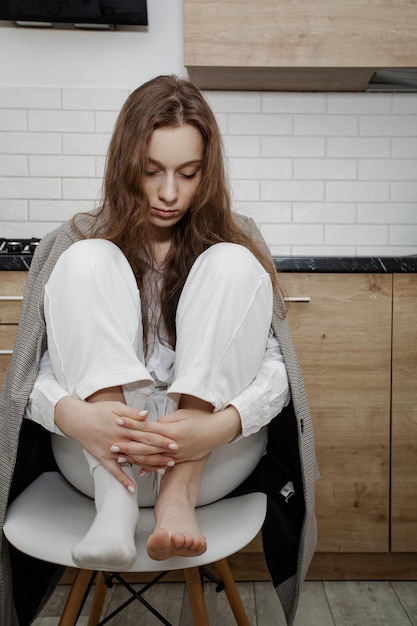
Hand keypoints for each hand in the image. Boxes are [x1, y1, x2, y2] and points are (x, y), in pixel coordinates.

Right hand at [54, 396, 176, 489]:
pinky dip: (123, 480)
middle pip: (144, 449)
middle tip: (174, 459)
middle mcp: (120, 440)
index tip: (174, 443)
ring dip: (148, 466)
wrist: (77, 419)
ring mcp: (112, 451)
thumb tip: (147, 415)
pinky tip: (133, 488)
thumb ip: (132, 413)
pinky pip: (114, 472)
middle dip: (160, 454)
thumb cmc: (97, 411)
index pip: (147, 434)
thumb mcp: (116, 406)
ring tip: (162, 470)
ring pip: (133, 461)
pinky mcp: (104, 458)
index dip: (161, 439)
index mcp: (125, 427)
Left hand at [112, 404, 241, 466]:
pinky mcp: (179, 460)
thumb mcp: (181, 415)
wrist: (217, 432)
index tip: (118, 421)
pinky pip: (162, 465)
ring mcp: (176, 455)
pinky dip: (150, 468)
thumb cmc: (200, 419)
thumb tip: (150, 424)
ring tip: (120, 458)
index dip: (131, 425)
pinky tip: (139, 470)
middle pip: (145, 446)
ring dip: (135, 459)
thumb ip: (164, 421)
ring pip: (152, 458)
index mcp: (171, 431)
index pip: (146, 428)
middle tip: (112, 445)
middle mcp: (172, 445)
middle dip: (128, 446)